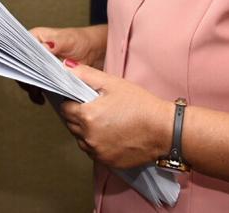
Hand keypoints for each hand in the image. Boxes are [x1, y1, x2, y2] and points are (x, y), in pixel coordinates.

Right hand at [20, 25, 107, 104]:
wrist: (94, 53)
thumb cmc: (81, 41)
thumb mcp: (69, 40)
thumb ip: (57, 42)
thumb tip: (44, 46)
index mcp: (35, 38)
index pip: (19, 50)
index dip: (20, 61)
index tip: (27, 72)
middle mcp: (34, 51)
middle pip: (21, 66)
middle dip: (26, 78)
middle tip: (35, 86)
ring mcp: (39, 64)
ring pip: (27, 77)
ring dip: (32, 87)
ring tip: (39, 94)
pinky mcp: (45, 76)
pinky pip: (36, 85)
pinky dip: (38, 93)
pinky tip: (42, 98)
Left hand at [58, 61, 173, 170]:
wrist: (163, 129)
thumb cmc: (140, 104)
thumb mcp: (112, 83)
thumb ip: (86, 74)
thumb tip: (66, 67)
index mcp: (87, 116)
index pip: (65, 108)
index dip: (71, 101)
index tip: (81, 98)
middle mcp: (88, 137)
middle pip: (71, 124)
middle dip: (78, 116)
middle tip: (96, 108)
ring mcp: (97, 152)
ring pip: (81, 140)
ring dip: (86, 131)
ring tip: (105, 121)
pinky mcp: (107, 162)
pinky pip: (94, 152)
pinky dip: (97, 143)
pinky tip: (111, 134)